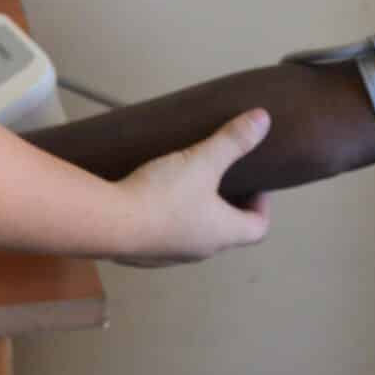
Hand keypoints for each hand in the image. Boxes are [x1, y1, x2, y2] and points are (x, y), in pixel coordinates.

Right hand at [110, 108, 274, 265]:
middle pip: (226, 230)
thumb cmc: (164, 195)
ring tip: (185, 181)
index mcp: (222, 233)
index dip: (261, 204)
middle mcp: (201, 250)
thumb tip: (264, 119)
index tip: (253, 181)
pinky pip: (164, 236)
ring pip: (194, 233)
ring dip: (197, 212)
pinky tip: (151, 196)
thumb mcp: (201, 161)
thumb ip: (232, 141)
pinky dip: (167, 219)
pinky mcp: (143, 253)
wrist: (110, 224)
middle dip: (228, 204)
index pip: (257, 228)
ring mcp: (170, 255)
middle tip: (220, 175)